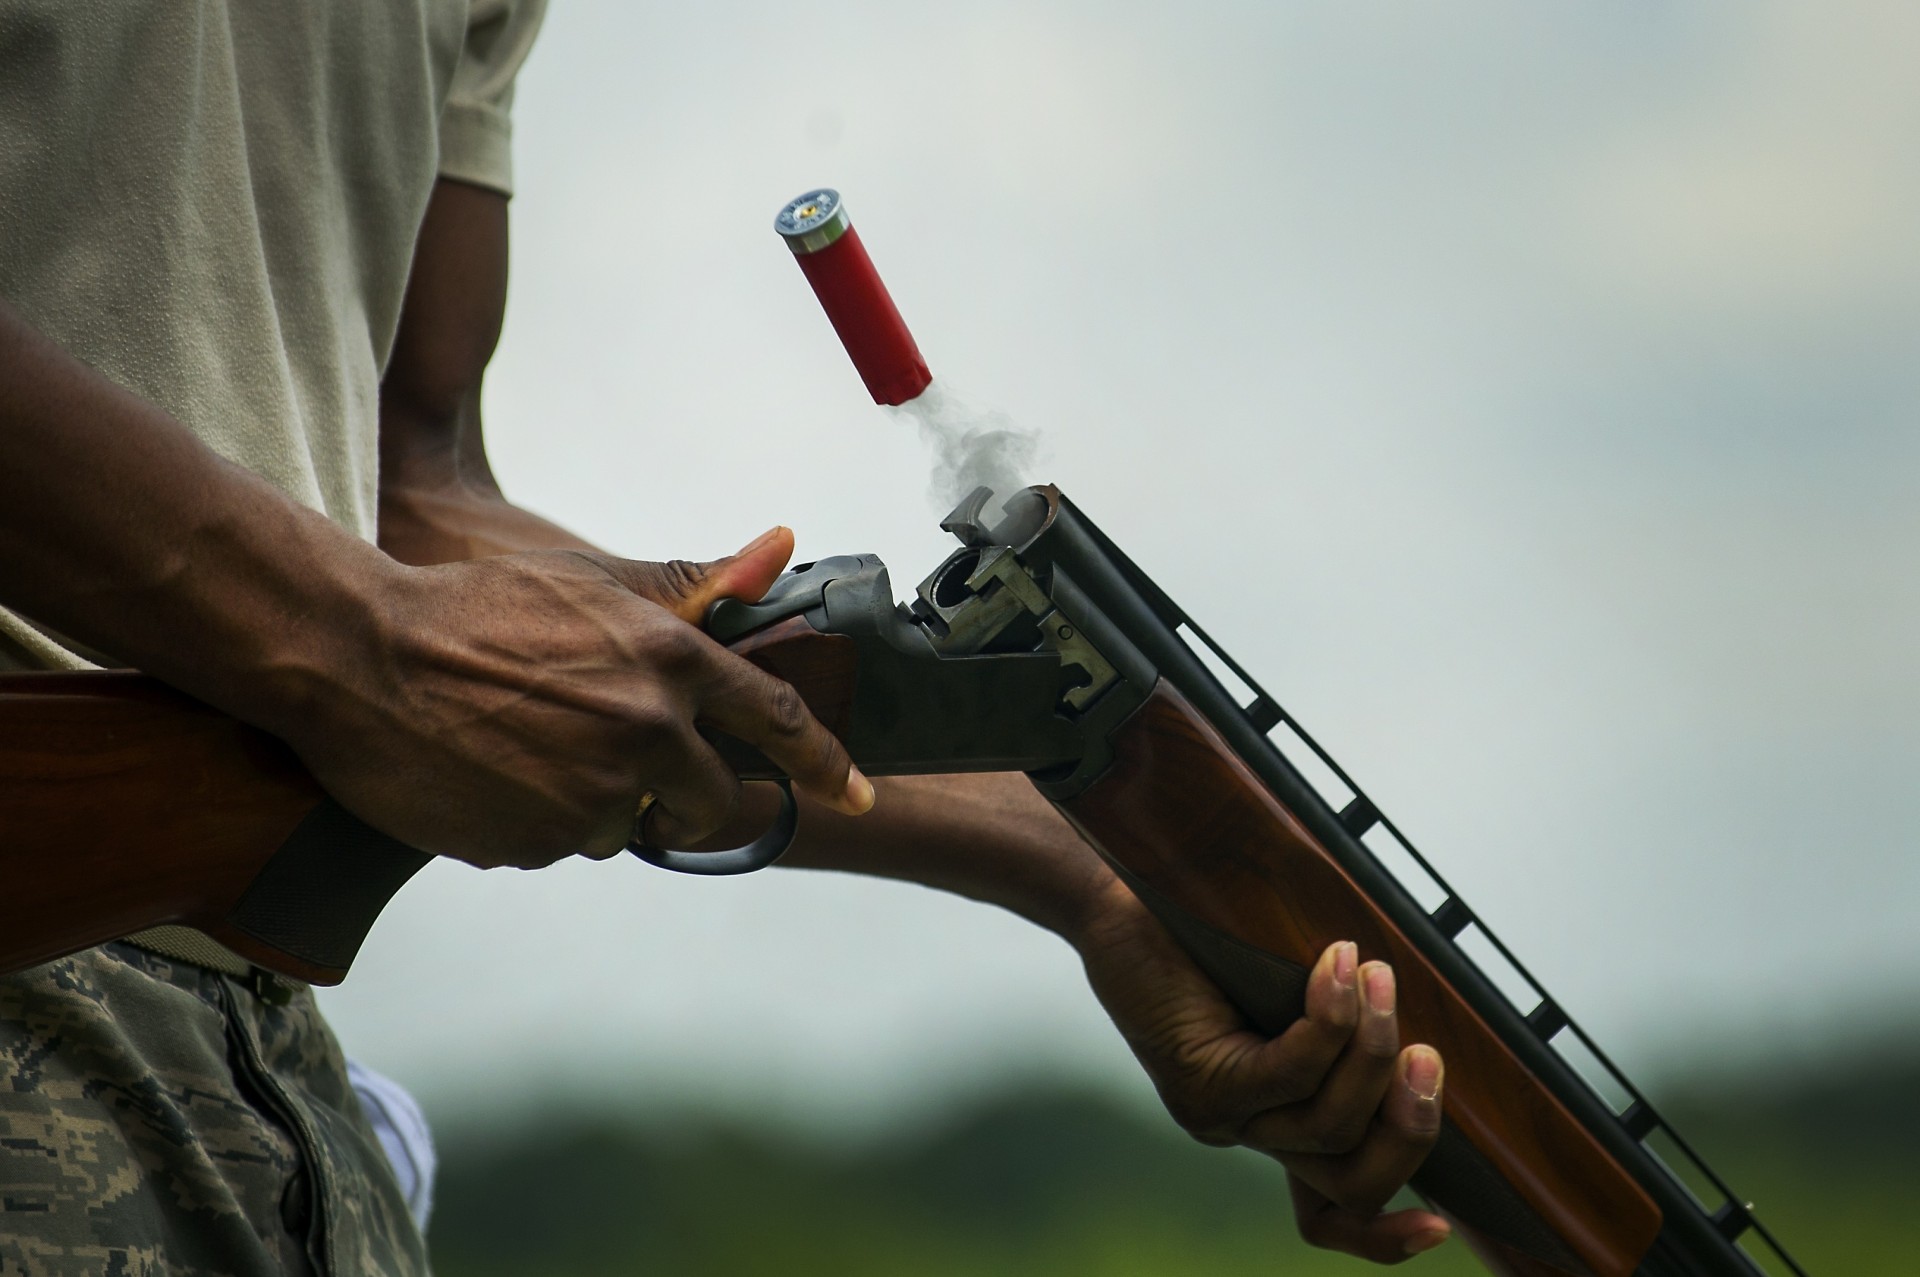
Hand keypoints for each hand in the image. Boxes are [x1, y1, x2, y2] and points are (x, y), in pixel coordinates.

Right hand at [276, 526, 872, 868]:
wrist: (357, 657)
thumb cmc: (471, 609)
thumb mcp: (589, 583)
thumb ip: (691, 590)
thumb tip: (779, 552)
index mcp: (668, 662)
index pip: (776, 719)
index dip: (824, 761)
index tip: (855, 793)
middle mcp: (645, 733)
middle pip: (712, 799)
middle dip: (689, 796)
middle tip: (637, 771)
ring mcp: (590, 796)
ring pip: (627, 824)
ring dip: (597, 801)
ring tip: (527, 745)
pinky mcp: (535, 843)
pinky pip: (561, 845)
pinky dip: (539, 820)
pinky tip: (493, 771)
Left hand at [1075, 880, 1449, 1262]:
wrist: (1120, 901)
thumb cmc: (1208, 935)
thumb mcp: (1290, 985)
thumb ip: (1343, 1025)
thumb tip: (1425, 1032)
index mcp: (1274, 1120)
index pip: (1330, 1214)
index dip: (1386, 1237)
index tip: (1443, 1225)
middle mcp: (1248, 1131)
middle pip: (1351, 1182)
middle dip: (1408, 1129)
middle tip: (1430, 1058)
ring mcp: (1221, 1115)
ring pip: (1327, 1125)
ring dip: (1372, 1052)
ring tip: (1379, 978)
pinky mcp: (1201, 1080)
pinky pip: (1286, 1074)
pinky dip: (1327, 1024)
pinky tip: (1341, 970)